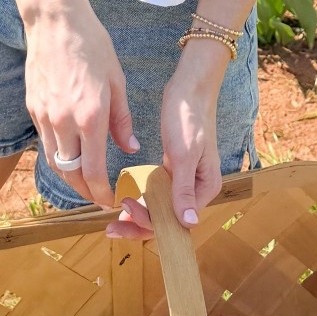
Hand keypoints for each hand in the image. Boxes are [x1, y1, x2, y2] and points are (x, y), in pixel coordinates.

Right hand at [22, 0, 136, 211]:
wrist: (55, 20)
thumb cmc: (92, 44)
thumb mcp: (117, 80)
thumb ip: (122, 119)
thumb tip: (130, 147)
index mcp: (90, 117)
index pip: (93, 172)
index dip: (102, 192)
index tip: (111, 200)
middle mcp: (63, 122)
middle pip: (70, 175)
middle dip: (85, 192)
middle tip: (98, 197)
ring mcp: (44, 116)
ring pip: (54, 162)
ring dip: (69, 178)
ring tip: (84, 183)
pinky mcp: (32, 107)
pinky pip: (45, 142)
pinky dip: (58, 154)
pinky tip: (70, 154)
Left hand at [106, 37, 227, 240]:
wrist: (190, 89)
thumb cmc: (189, 118)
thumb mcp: (184, 154)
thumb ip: (184, 189)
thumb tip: (189, 223)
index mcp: (205, 189)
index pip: (176, 221)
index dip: (149, 224)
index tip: (126, 211)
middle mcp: (197, 189)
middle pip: (168, 220)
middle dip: (139, 225)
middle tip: (111, 226)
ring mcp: (185, 180)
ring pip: (161, 209)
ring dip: (140, 216)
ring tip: (115, 220)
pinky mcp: (175, 171)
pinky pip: (159, 194)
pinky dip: (144, 200)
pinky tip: (127, 201)